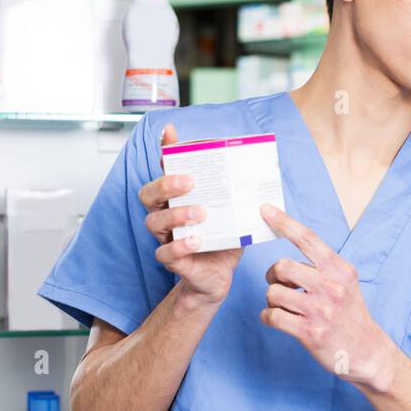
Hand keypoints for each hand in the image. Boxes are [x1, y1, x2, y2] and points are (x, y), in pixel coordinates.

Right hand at [139, 123, 242, 305]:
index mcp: (179, 199)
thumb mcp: (235, 214)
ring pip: (154, 222)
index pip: (166, 170)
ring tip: (200, 213)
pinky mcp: (173, 261)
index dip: (165, 151)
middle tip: (189, 181)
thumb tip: (260, 173)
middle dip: (165, 183)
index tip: (170, 133)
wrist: (220, 277)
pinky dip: (180, 246)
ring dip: (176, 214)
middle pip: (149, 193)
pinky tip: (197, 241)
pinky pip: (165, 253)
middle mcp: (166, 215)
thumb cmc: (224, 241)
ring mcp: (166, 237)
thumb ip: (240, 196)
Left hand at [259, 204, 397, 391]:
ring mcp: (321, 310)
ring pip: (273, 293)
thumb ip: (324, 267)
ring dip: (272, 300)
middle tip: (280, 285)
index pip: (309, 239)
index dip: (284, 222)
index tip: (265, 210)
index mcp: (340, 270)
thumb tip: (291, 252)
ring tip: (284, 307)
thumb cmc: (350, 315)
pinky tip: (279, 321)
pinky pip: (272, 316)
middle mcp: (332, 287)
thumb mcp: (346, 284)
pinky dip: (269, 317)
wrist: (368, 352)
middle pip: (282, 266)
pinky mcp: (310, 332)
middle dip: (274, 276)